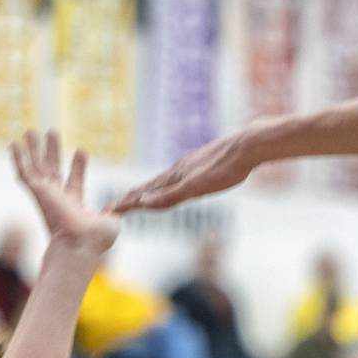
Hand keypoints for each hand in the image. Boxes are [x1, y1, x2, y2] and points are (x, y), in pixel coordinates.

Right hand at [10, 130, 118, 254]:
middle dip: (53, 151)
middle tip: (52, 132)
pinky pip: (24, 173)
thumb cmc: (96, 239)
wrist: (80, 243)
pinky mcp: (38, 192)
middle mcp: (57, 200)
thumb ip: (113, 212)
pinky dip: (18, 159)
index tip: (81, 150)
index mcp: (74, 206)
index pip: (74, 182)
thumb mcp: (111, 222)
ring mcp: (46, 196)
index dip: (77, 166)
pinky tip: (14, 144)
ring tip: (31, 130)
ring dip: (33, 149)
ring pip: (36, 167)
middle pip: (52, 170)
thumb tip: (119, 210)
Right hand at [111, 128, 255, 211]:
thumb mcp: (198, 187)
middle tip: (114, 206)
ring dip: (148, 190)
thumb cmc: (226, 169)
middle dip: (131, 198)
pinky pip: (179, 176)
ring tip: (138, 195)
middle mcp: (179, 170)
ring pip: (163, 180)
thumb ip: (171, 196)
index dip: (127, 204)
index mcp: (175, 177)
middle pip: (149, 186)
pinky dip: (169, 183)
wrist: (248, 146)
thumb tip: (143, 202)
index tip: (108, 211)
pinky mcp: (203, 164)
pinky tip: (176, 181)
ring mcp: (190, 166)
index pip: (144, 193)